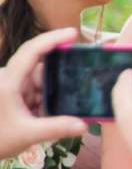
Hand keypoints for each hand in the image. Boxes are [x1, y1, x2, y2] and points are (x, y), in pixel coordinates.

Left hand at [0, 27, 89, 158]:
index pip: (31, 52)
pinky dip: (48, 98)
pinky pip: (36, 91)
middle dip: (61, 72)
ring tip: (76, 98)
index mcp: (8, 82)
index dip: (51, 39)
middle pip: (40, 66)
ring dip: (55, 90)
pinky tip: (61, 109)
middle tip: (85, 75)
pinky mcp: (14, 97)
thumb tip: (84, 125)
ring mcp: (12, 88)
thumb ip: (57, 128)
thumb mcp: (27, 135)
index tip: (74, 34)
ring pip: (40, 80)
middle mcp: (9, 80)